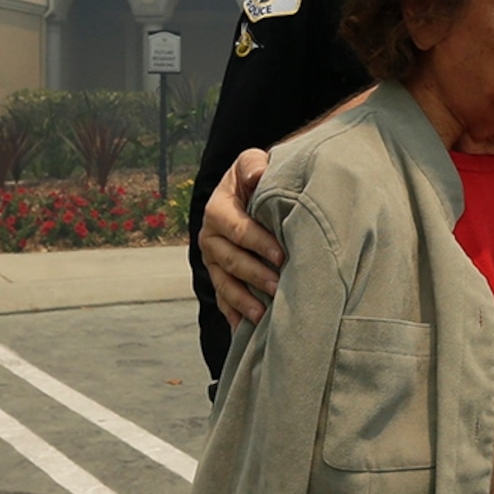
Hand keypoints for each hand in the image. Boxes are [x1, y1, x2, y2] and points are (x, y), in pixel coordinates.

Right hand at [199, 149, 280, 321]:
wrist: (248, 192)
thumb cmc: (254, 178)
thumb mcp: (251, 163)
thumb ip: (253, 166)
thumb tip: (256, 177)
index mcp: (218, 211)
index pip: (238, 229)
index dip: (259, 243)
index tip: (282, 255)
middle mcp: (210, 238)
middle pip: (231, 261)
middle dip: (255, 275)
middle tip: (279, 288)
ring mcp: (213, 261)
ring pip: (225, 284)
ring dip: (244, 301)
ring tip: (263, 315)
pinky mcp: (219, 277)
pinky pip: (224, 300)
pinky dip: (235, 314)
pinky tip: (246, 330)